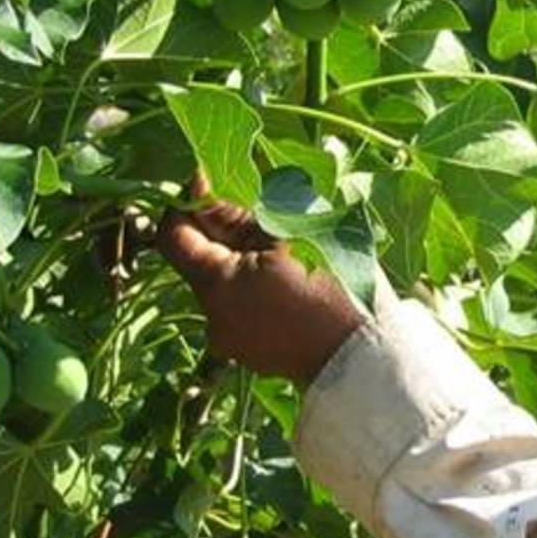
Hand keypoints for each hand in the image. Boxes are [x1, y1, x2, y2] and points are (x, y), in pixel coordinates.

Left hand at [156, 176, 365, 385]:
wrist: (364, 354)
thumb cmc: (331, 285)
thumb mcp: (286, 235)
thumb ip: (234, 212)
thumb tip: (199, 186)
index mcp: (216, 284)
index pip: (172, 236)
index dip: (187, 205)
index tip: (211, 183)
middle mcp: (212, 317)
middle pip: (202, 261)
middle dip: (226, 234)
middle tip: (264, 217)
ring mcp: (232, 340)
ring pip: (227, 285)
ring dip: (245, 263)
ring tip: (288, 254)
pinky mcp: (253, 353)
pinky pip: (245, 310)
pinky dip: (259, 290)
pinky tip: (293, 286)